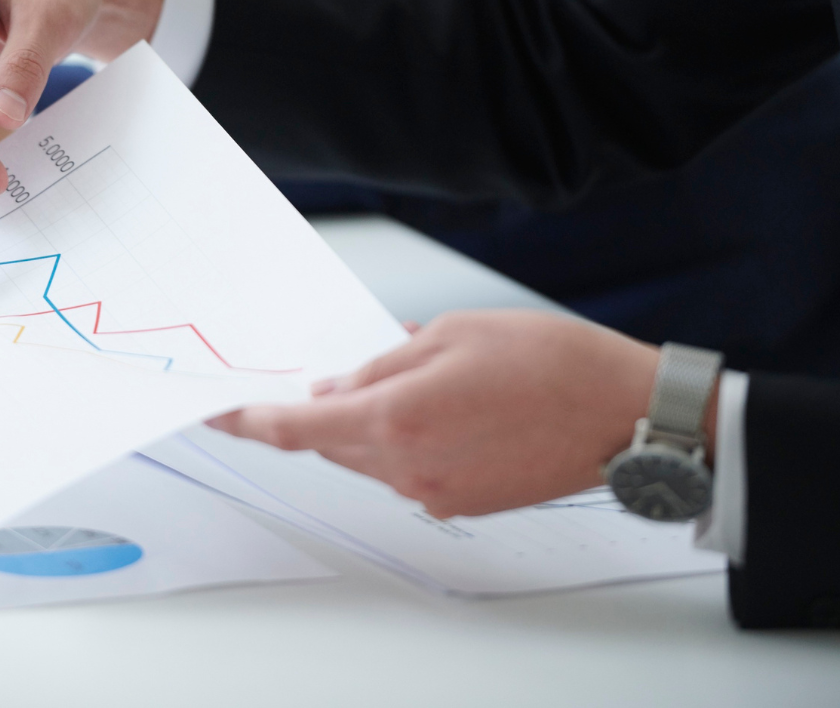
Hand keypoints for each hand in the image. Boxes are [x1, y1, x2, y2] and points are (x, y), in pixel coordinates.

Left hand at [208, 310, 694, 517]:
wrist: (622, 411)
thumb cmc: (547, 361)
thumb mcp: (449, 334)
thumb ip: (380, 365)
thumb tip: (335, 389)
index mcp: (398, 418)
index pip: (296, 430)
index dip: (249, 422)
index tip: (216, 413)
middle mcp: (408, 468)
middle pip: (331, 445)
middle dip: (322, 412)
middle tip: (331, 374)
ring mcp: (436, 493)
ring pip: (369, 459)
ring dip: (369, 425)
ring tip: (417, 381)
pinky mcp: (463, 504)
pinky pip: (408, 473)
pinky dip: (407, 443)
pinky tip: (446, 409)